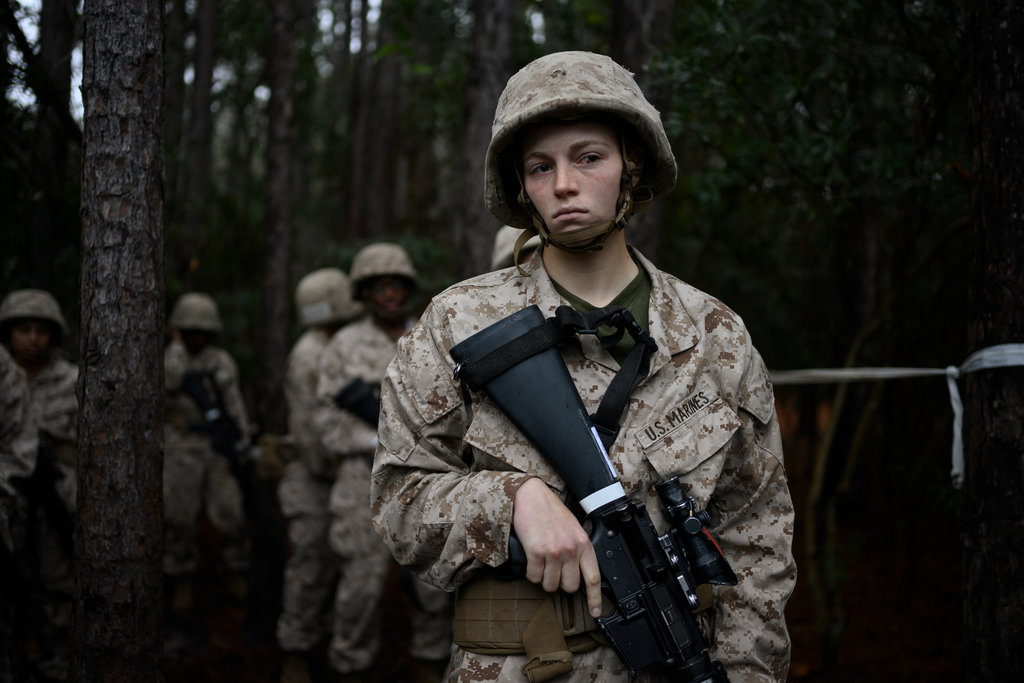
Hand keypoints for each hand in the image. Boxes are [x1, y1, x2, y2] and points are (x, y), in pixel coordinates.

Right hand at [512, 477, 602, 617]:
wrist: (531, 496)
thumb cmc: (550, 511)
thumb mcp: (573, 529)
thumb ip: (578, 549)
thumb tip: (577, 572)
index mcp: (583, 544)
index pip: (593, 577)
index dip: (594, 598)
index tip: (595, 612)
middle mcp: (571, 549)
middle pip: (569, 587)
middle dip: (560, 583)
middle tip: (553, 571)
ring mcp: (554, 552)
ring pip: (550, 585)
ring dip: (543, 578)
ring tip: (541, 562)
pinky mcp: (536, 552)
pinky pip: (534, 577)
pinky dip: (531, 572)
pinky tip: (532, 559)